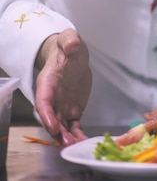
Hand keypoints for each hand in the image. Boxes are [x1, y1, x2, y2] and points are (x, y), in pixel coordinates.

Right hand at [34, 29, 91, 145]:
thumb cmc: (68, 47)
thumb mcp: (69, 39)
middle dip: (58, 132)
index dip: (47, 114)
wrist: (72, 55)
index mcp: (47, 82)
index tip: (53, 125)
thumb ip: (70, 41)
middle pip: (52, 118)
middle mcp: (53, 98)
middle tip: (67, 143)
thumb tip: (73, 45)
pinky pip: (74, 126)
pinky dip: (78, 135)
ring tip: (76, 146)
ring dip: (67, 137)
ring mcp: (62, 106)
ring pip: (62, 126)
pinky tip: (84, 142)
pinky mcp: (73, 110)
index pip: (43, 101)